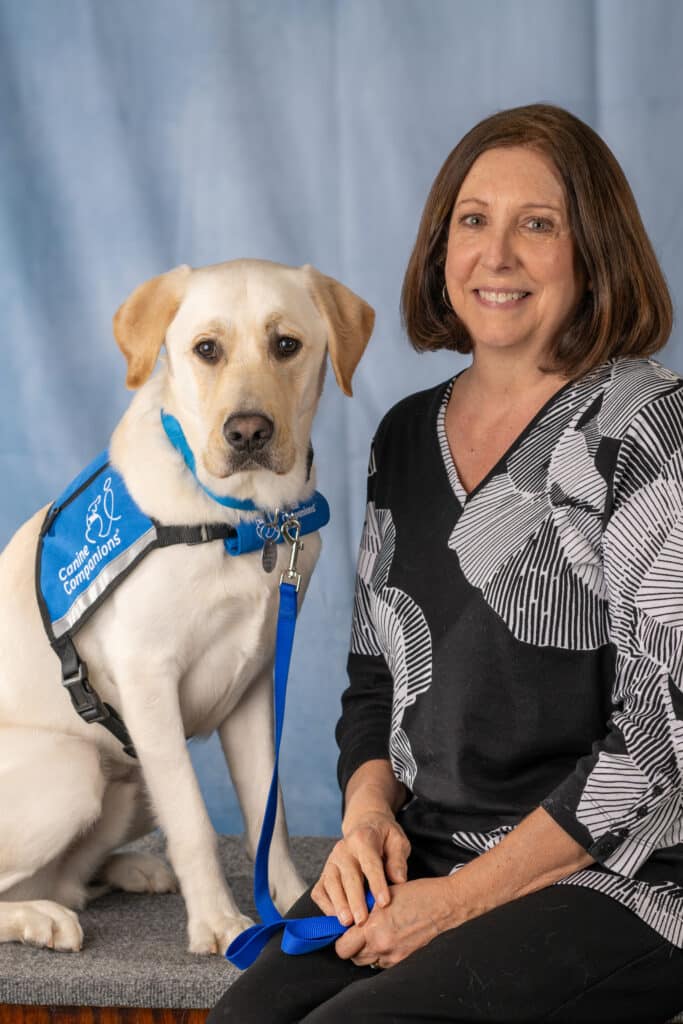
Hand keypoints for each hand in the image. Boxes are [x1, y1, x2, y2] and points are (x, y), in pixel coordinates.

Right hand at [311, 811, 410, 926]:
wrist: (366, 826)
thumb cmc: (384, 838)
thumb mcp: (397, 841)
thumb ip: (398, 860)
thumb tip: (399, 880)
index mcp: (363, 839)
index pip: (370, 863)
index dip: (377, 883)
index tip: (384, 902)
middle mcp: (343, 849)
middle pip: (348, 876)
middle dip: (355, 900)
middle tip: (362, 920)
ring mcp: (331, 862)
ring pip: (331, 884)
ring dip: (338, 905)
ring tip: (347, 922)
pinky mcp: (324, 874)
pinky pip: (320, 891)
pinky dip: (326, 906)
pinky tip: (337, 919)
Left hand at [335, 877, 459, 967]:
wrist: (443, 905)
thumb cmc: (415, 894)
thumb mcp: (383, 894)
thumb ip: (364, 908)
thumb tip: (348, 914)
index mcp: (373, 928)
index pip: (342, 947)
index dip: (339, 938)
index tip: (343, 929)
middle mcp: (382, 946)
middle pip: (352, 958)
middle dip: (351, 946)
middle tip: (356, 931)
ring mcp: (394, 956)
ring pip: (367, 962)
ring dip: (365, 951)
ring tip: (372, 934)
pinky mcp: (404, 961)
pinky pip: (382, 963)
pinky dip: (380, 954)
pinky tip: (387, 939)